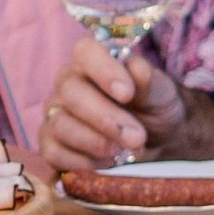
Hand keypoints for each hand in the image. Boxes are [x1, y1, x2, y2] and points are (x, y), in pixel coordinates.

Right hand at [38, 31, 213, 167]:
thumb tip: (136, 70)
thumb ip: (150, 81)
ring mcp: (56, 114)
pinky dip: (82, 162)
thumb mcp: (162, 93)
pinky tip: (107, 163)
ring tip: (125, 152)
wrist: (156, 142)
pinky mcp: (51, 145)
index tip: (127, 94)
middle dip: (105, 118)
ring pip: (60, 124)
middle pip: (70, 92)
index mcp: (93, 61)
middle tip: (137, 137)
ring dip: (96, 142)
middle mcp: (68, 84)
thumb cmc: (153, 108)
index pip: (85, 51)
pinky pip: (52, 153)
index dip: (103, 70)